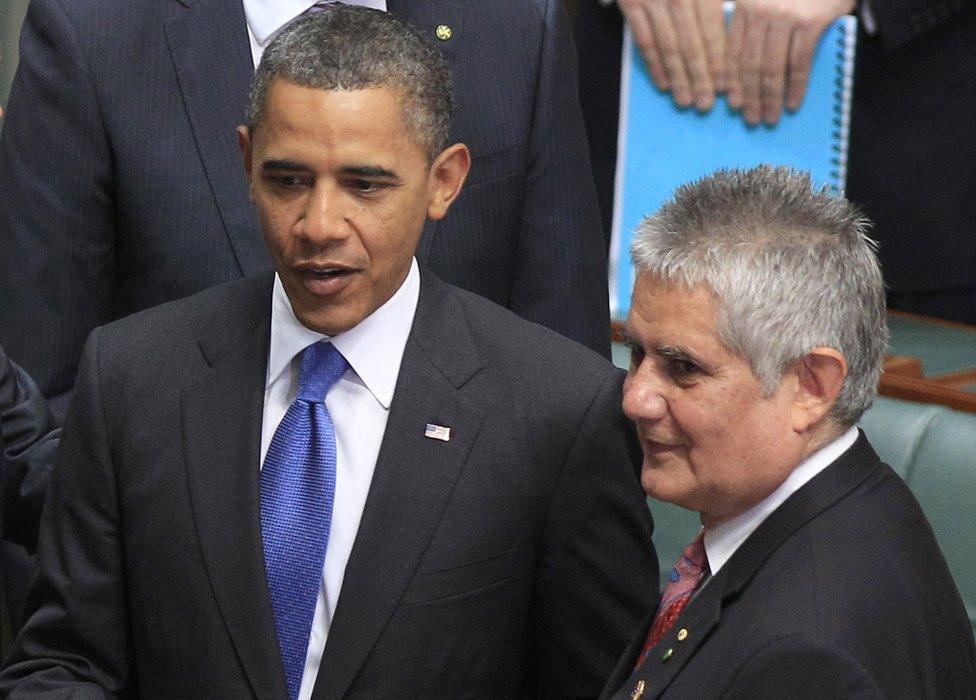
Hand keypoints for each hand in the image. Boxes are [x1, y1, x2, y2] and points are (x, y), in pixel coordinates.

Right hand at [618, 0, 726, 111]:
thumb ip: (717, 0)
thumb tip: (735, 37)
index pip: (713, 32)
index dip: (720, 62)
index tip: (726, 88)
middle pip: (692, 46)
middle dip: (701, 79)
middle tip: (706, 105)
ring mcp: (653, 1)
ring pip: (669, 48)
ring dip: (678, 78)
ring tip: (686, 101)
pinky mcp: (630, 4)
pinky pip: (644, 41)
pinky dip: (654, 65)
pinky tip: (663, 84)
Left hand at [725, 0, 853, 124]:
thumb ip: (755, 21)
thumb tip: (744, 68)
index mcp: (744, 5)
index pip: (733, 52)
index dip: (732, 81)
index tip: (733, 104)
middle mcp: (759, 10)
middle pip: (749, 64)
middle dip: (749, 97)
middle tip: (751, 120)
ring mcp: (784, 16)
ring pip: (770, 68)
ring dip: (770, 99)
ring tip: (769, 119)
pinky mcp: (810, 22)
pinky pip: (798, 63)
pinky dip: (795, 87)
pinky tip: (792, 104)